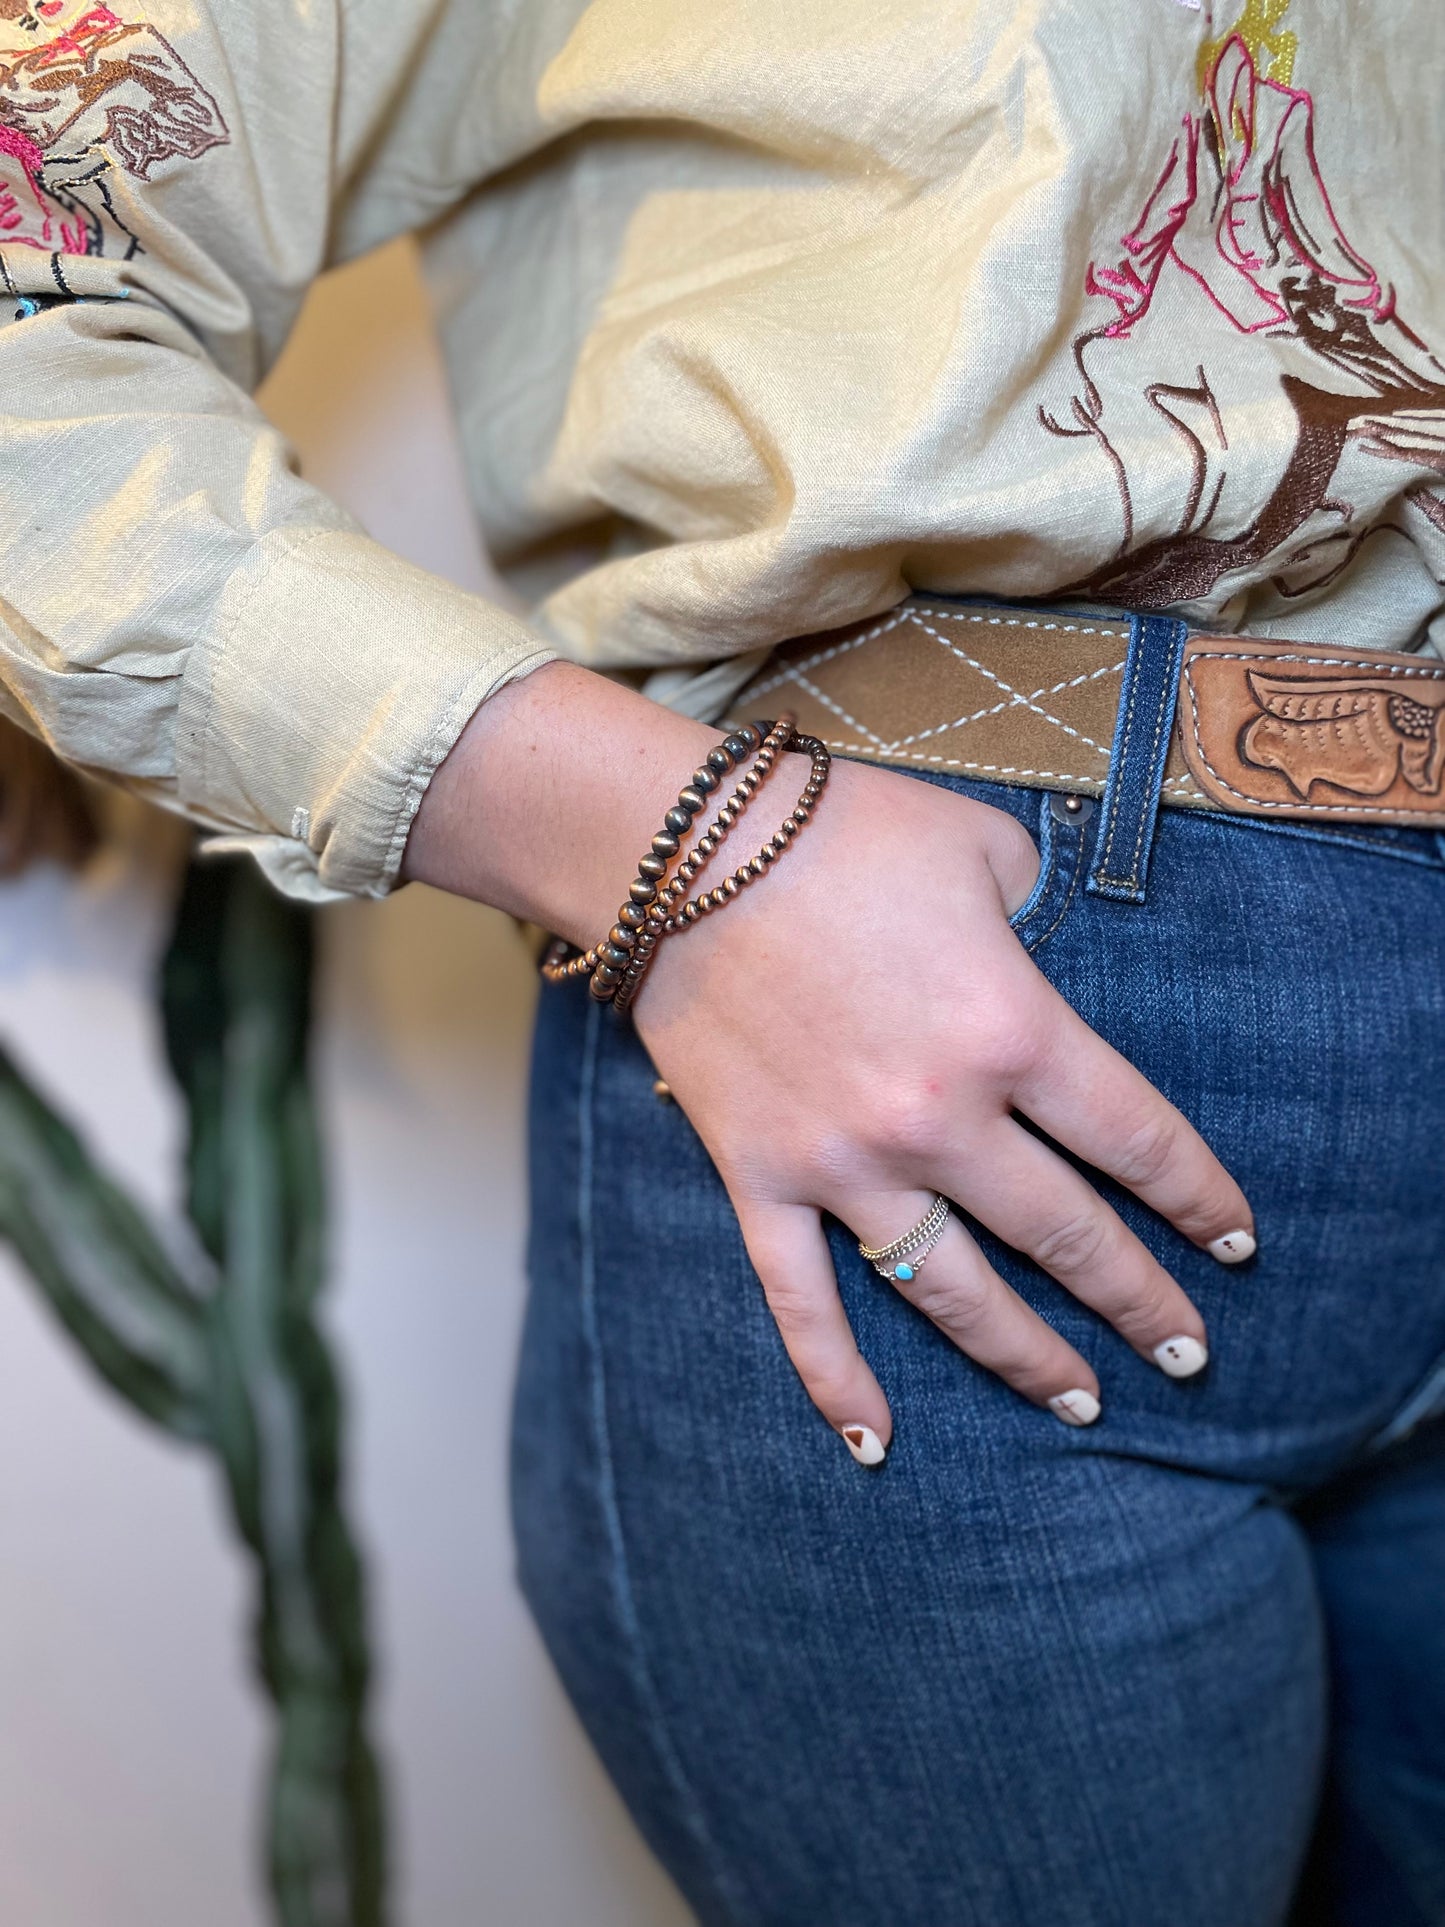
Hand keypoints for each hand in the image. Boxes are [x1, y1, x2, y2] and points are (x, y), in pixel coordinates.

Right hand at [635, 753, 1254, 1458]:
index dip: (1197, 1199)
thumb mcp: (982, 847)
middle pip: (1066, 1235)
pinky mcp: (763, 1178)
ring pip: (956, 1291)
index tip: (1232, 1245)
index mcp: (1012, 1028)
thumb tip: (1047, 958)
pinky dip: (837, 1380)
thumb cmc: (841, 829)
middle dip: (1139, 1301)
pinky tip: (877, 1445)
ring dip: (1028, 1357)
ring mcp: (846, 1162)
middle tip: (1187, 1352)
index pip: (1136, 1140)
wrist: (679, 847)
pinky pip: (802, 1303)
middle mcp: (941, 1117)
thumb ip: (1040, 914)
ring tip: (1085, 1401)